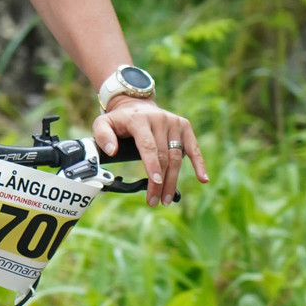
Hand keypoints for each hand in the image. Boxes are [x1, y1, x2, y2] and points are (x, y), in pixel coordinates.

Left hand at [94, 96, 208, 207]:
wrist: (136, 105)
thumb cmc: (119, 121)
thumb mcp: (103, 124)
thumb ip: (103, 136)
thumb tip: (112, 151)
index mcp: (140, 120)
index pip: (148, 146)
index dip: (152, 165)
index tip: (155, 182)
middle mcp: (160, 119)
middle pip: (163, 156)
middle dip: (160, 181)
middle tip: (155, 200)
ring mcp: (174, 122)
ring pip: (177, 156)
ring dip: (173, 180)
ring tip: (166, 199)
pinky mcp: (184, 126)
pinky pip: (193, 148)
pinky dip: (199, 164)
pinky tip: (203, 179)